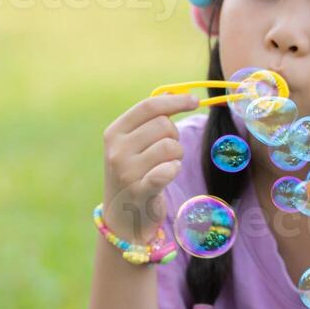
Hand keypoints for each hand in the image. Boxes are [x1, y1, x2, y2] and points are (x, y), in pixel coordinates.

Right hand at [102, 92, 198, 242]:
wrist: (123, 216)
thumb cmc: (134, 173)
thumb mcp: (133, 144)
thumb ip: (151, 120)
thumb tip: (176, 92)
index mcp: (114, 132)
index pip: (149, 106)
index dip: (175, 100)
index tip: (195, 100)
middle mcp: (117, 149)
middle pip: (164, 125)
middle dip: (174, 136)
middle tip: (167, 152)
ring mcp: (126, 171)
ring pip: (171, 147)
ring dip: (177, 156)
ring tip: (165, 166)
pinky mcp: (140, 190)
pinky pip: (169, 169)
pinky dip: (174, 169)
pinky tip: (167, 174)